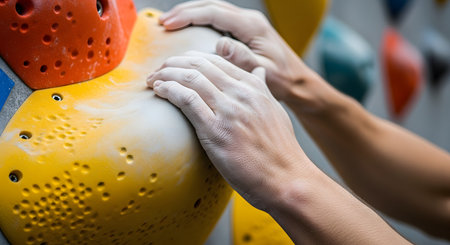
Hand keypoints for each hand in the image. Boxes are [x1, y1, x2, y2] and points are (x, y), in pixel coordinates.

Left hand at [146, 52, 310, 209]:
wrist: (287, 179)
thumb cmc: (280, 150)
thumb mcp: (275, 111)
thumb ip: (262, 89)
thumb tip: (258, 72)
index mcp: (253, 87)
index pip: (215, 60)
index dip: (190, 59)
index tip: (176, 66)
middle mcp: (241, 94)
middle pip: (199, 65)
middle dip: (173, 64)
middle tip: (158, 71)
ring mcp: (229, 111)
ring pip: (190, 78)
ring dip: (166, 75)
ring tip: (153, 80)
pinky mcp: (216, 132)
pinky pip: (187, 100)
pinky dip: (169, 91)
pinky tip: (159, 91)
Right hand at [158, 0, 315, 100]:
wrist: (298, 81)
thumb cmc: (283, 80)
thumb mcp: (264, 72)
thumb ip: (243, 58)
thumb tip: (220, 44)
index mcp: (252, 26)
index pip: (214, 13)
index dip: (189, 17)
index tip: (168, 25)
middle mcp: (249, 20)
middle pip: (211, 6)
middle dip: (185, 12)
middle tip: (163, 22)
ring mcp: (247, 24)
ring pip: (214, 9)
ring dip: (191, 14)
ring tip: (170, 23)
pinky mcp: (245, 31)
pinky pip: (218, 19)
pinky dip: (200, 21)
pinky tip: (189, 29)